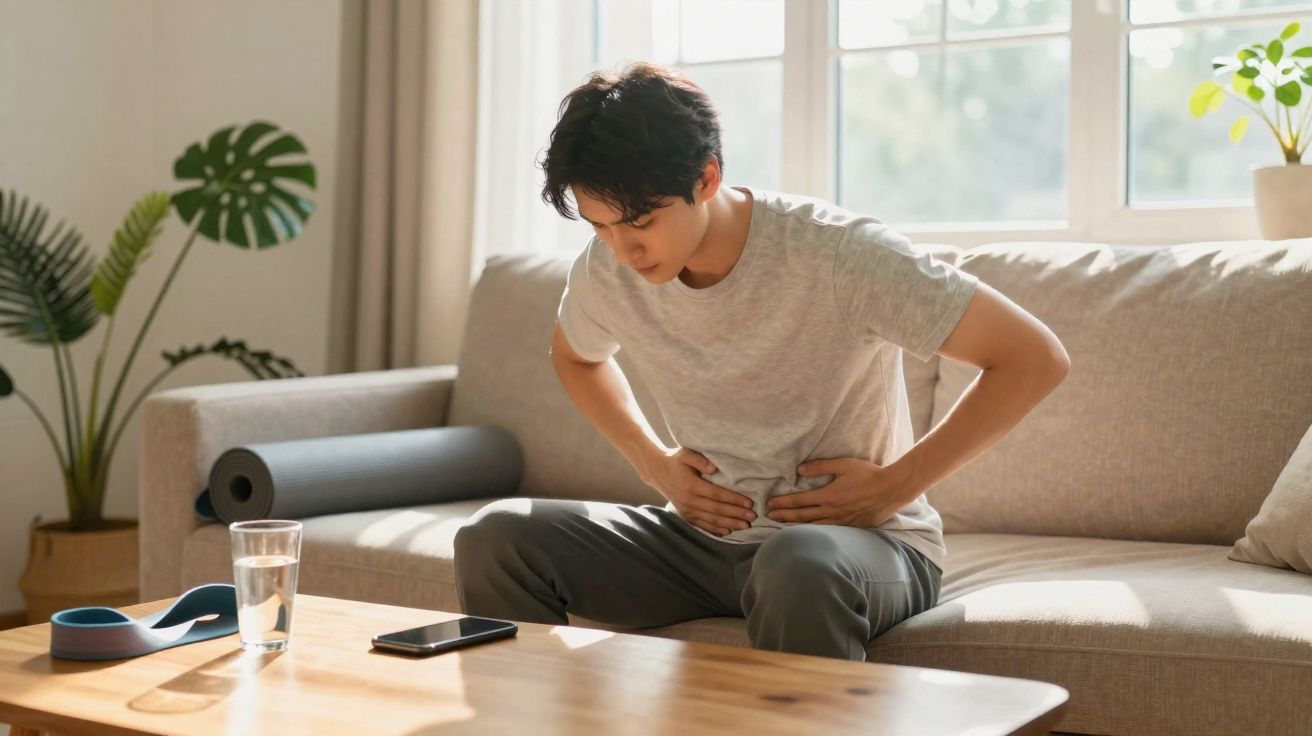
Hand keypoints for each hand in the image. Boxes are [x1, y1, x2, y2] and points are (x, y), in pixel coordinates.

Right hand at [636, 446, 756, 536]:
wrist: (657, 471)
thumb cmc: (675, 460)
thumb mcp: (685, 453)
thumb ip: (699, 459)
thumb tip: (714, 468)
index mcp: (691, 485)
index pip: (717, 494)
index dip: (734, 499)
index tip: (749, 503)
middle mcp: (689, 500)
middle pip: (717, 510)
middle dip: (736, 514)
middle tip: (753, 517)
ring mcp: (686, 510)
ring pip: (711, 520)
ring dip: (729, 523)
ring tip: (745, 526)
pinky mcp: (685, 515)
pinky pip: (702, 525)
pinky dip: (715, 530)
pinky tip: (728, 532)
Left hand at [766, 457, 913, 527]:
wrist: (892, 490)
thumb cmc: (868, 474)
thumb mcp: (844, 465)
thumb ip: (820, 467)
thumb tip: (799, 469)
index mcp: (828, 496)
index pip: (799, 500)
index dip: (783, 502)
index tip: (770, 504)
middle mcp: (832, 511)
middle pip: (802, 516)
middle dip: (784, 516)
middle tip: (769, 517)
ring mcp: (841, 521)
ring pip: (814, 526)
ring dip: (796, 527)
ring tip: (782, 527)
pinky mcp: (851, 527)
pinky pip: (828, 531)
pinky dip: (814, 533)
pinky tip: (808, 534)